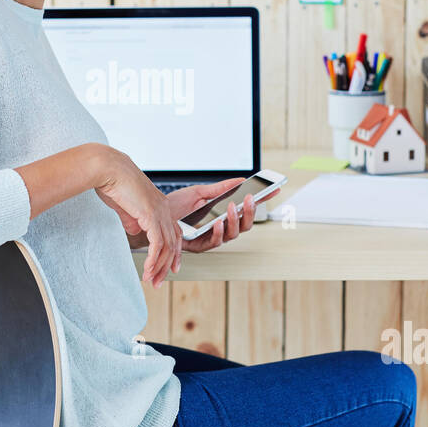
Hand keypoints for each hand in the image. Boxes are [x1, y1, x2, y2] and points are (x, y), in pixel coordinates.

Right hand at [94, 147, 183, 286]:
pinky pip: (157, 244)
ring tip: (150, 280)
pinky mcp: (151, 216)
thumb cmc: (112, 182)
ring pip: (166, 247)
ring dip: (158, 267)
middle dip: (165, 266)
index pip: (174, 233)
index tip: (170, 268)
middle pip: (173, 244)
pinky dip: (153, 260)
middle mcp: (164, 209)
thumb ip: (132, 218)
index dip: (174, 252)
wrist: (107, 169)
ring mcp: (159, 212)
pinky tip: (147, 270)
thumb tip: (135, 230)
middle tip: (157, 281)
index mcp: (159, 205)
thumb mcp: (125, 205)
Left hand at [128, 178, 281, 254]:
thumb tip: (241, 180)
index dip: (261, 202)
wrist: (152, 215)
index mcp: (222, 217)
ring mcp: (210, 239)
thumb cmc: (175, 206)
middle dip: (250, 212)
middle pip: (244, 225)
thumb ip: (221, 188)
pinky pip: (213, 242)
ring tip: (234, 205)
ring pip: (232, 234)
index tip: (275, 190)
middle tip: (251, 198)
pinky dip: (218, 231)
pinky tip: (218, 221)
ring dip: (235, 220)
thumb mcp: (200, 192)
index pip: (247, 211)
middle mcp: (219, 229)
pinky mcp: (198, 246)